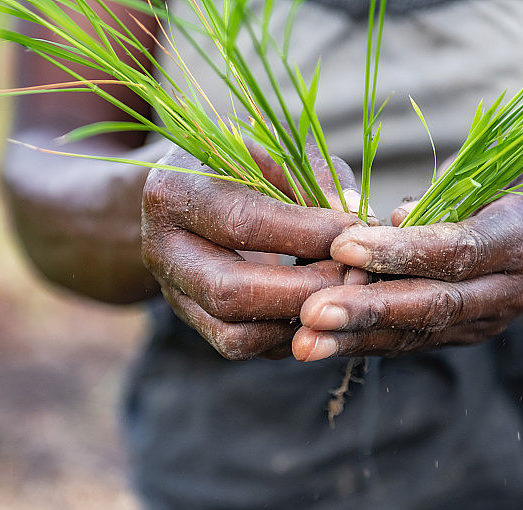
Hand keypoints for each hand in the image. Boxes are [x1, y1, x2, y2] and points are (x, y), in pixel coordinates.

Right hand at [141, 143, 369, 359]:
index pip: (244, 224)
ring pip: (234, 333)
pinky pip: (242, 345)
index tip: (357, 230)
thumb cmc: (242, 164)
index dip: (309, 232)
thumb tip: (360, 219)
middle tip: (358, 274)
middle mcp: (162, 251)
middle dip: (307, 288)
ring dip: (300, 321)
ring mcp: (174, 293)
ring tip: (344, 293)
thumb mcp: (273, 152)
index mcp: (174, 193)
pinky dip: (288, 335)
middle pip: (231, 291)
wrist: (191, 195)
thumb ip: (316, 177)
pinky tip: (321, 307)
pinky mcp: (195, 321)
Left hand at [292, 157, 522, 360]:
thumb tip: (393, 218)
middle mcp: (514, 287)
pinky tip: (328, 342)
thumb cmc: (512, 183)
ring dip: (360, 337)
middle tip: (312, 313)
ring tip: (306, 342)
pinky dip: (371, 341)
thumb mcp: (490, 165)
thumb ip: (444, 192)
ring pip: (422, 332)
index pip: (458, 248)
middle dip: (370, 309)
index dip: (400, 251)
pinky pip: (418, 341)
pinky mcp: (472, 334)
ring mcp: (494, 318)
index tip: (342, 245)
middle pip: (437, 303)